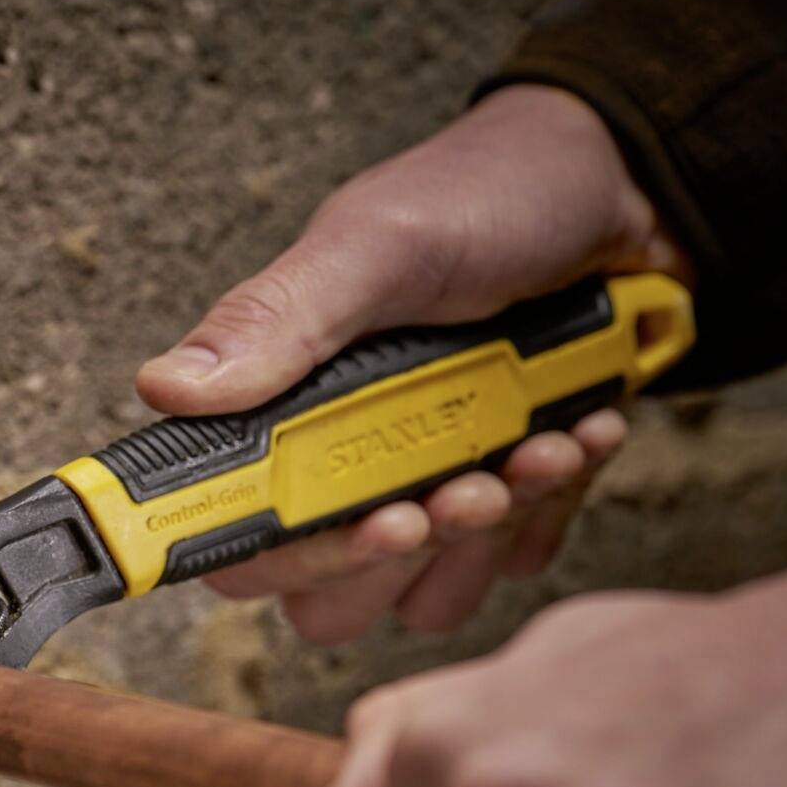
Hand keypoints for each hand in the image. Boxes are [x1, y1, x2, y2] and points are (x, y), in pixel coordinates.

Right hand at [136, 84, 692, 637]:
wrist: (620, 186)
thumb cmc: (488, 195)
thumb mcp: (382, 242)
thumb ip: (280, 319)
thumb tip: (167, 389)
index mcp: (283, 412)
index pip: (243, 548)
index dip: (302, 558)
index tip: (383, 520)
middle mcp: (340, 467)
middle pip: (333, 600)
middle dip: (416, 552)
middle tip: (475, 482)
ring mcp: (422, 490)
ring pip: (430, 596)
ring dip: (497, 529)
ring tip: (541, 442)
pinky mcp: (502, 503)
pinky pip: (513, 562)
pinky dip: (555, 505)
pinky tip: (575, 427)